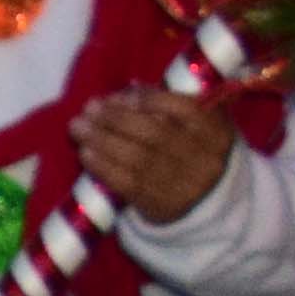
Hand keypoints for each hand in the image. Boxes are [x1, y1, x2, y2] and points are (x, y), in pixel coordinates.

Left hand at [78, 88, 236, 221]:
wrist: (204, 199)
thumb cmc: (191, 148)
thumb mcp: (193, 123)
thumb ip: (167, 104)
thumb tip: (128, 90)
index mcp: (216, 130)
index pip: (185, 109)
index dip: (149, 100)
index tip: (119, 96)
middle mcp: (205, 158)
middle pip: (155, 133)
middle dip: (116, 118)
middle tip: (89, 108)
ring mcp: (183, 184)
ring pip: (136, 158)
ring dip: (101, 140)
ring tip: (78, 127)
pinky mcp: (160, 204)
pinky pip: (127, 183)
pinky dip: (102, 166)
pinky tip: (85, 152)